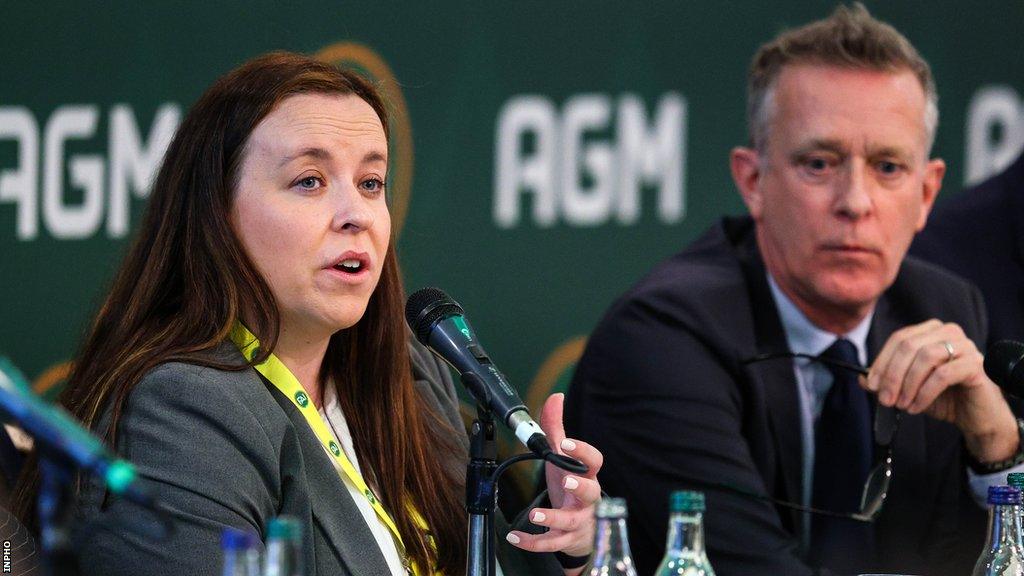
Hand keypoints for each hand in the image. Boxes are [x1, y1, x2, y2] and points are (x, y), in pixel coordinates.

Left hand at [505, 393, 602, 563]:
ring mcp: (578, 521)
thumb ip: (556, 428)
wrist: (583, 527)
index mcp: (587, 475)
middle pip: (591, 493)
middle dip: (579, 487)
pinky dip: (533, 541)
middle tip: (565, 481)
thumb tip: (555, 397)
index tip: (567, 443)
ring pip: (570, 522)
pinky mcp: (566, 539)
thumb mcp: (563, 458)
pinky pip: (551, 542)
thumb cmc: (573, 487)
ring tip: (534, 514)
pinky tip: (515, 537)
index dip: (583, 452)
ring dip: (553, 518)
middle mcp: (586, 499)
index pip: (594, 462)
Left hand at [866, 319, 1017, 462]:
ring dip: (908, 384)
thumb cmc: (943, 398)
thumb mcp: (909, 388)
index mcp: (931, 331)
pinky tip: (916, 407)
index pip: (899, 339)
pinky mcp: (976, 365)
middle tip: (885, 399)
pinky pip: (943, 374)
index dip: (881, 361)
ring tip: (902, 404)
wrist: (975, 417)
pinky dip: (924, 392)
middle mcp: (949, 332)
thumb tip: (862, 379)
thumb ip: (887, 381)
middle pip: (909, 346)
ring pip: (926, 357)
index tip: (871, 384)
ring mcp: (965, 346)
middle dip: (892, 375)